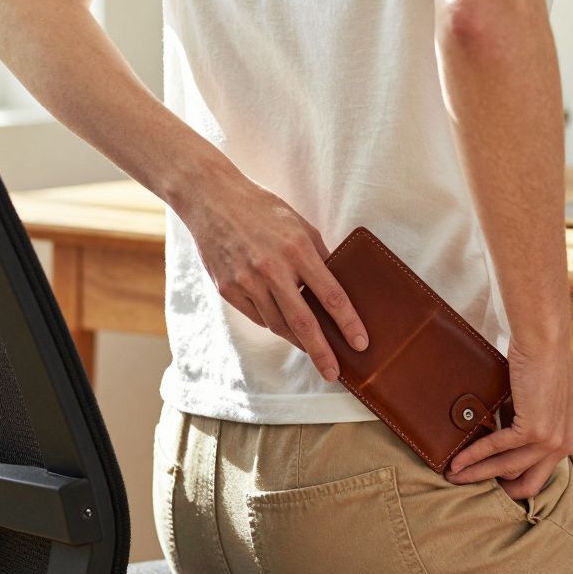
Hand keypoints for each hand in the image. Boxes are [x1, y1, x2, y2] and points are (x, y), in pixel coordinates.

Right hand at [181, 165, 368, 380]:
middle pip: (303, 323)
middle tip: (335, 373)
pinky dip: (273, 321)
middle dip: (322, 352)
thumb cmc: (262, 209)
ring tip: (313, 349)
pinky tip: (283, 322)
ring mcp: (246, 281)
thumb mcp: (299, 225)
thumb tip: (335, 288)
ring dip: (298, 340)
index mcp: (297, 249)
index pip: (331, 295)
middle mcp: (272, 268)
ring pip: (278, 324)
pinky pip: (258, 316)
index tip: (360, 343)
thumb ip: (318, 255)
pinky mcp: (227, 289)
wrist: (211, 199)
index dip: (348, 323)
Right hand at [444, 335, 572, 498]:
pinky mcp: (535, 430)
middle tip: (464, 484)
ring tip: (453, 475)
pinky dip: (474, 455)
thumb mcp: (535, 402)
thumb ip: (521, 424)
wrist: (543, 340)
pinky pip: (498, 448)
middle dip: (491, 486)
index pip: (537, 477)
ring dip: (477, 474)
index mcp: (567, 440)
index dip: (509, 484)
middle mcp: (564, 445)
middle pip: (524, 483)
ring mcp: (552, 439)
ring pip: (508, 470)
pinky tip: (457, 460)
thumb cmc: (537, 362)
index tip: (484, 482)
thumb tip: (494, 439)